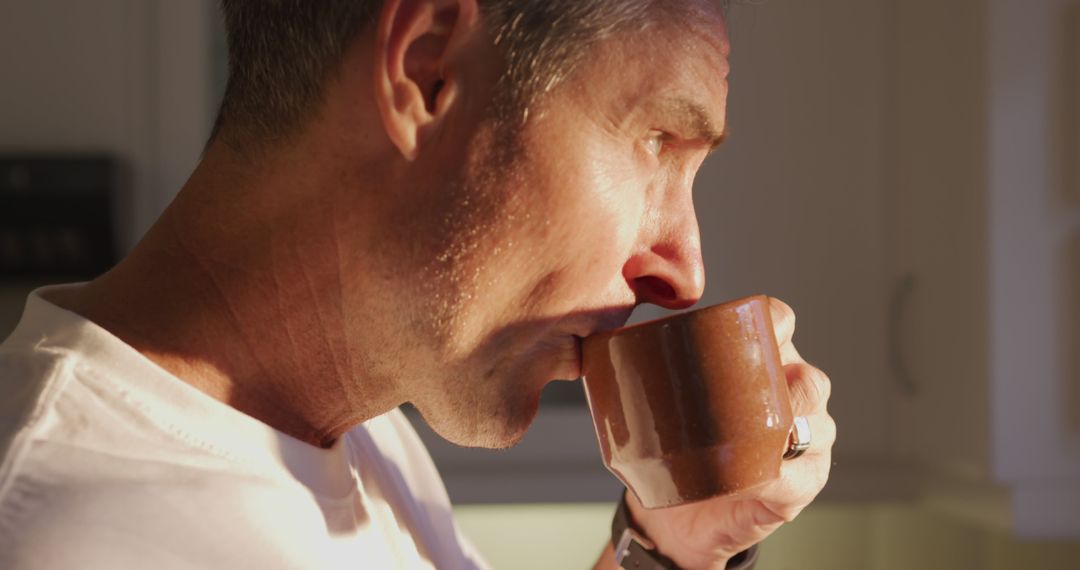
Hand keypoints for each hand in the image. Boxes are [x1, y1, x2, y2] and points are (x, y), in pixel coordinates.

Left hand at [626, 298, 835, 569]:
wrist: (680, 512)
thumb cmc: (673, 445)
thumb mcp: (657, 402)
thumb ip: (636, 367)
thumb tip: (590, 343)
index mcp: (760, 361)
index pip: (779, 324)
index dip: (773, 319)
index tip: (748, 322)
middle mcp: (791, 395)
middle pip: (807, 377)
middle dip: (789, 379)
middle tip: (750, 388)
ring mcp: (804, 440)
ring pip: (814, 425)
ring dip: (790, 427)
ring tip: (759, 433)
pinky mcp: (801, 482)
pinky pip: (802, 474)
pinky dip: (782, 475)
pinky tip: (760, 475)